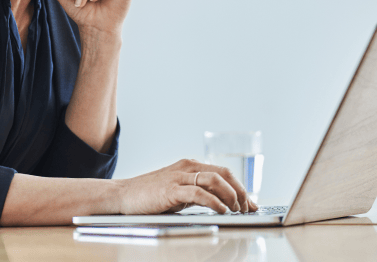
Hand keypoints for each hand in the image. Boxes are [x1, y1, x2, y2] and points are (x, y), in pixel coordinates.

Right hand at [116, 159, 258, 214]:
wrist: (124, 195)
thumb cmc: (151, 196)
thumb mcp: (179, 192)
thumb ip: (198, 193)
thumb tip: (222, 204)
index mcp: (190, 166)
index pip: (223, 172)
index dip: (241, 187)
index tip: (252, 204)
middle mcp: (187, 167)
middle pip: (224, 174)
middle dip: (240, 191)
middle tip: (248, 209)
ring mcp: (179, 177)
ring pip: (214, 180)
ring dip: (231, 196)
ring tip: (238, 210)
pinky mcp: (172, 190)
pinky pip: (199, 193)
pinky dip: (214, 201)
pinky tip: (222, 210)